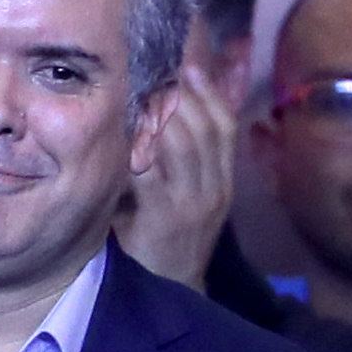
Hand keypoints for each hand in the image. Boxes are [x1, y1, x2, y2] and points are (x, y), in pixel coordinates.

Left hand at [114, 63, 235, 290]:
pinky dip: (143, 146)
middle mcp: (214, 188)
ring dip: (163, 112)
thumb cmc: (166, 237)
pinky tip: (128, 128)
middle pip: (206, 126)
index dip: (208, 91)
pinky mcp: (167, 218)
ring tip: (143, 86)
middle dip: (182, 92)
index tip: (187, 62)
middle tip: (156, 64)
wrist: (170, 289)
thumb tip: (160, 112)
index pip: (224, 124)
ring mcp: (193, 203)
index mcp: (222, 179)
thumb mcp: (182, 195)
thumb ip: (178, 160)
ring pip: (186, 143)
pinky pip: (156, 172)